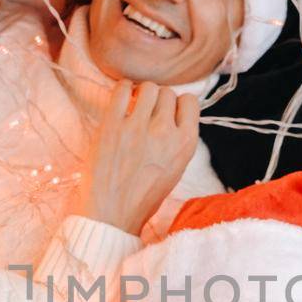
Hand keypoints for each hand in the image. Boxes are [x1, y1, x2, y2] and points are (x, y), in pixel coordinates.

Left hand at [77, 80, 199, 235]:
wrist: (111, 214)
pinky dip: (123, 89)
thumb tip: (173, 111)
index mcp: (185, 144)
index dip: (177, 105)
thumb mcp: (175, 169)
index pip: (189, 101)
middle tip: (147, 114)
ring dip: (141, 93)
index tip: (167, 113)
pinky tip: (121, 101)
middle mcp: (165, 132)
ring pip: (148, 87)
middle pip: (167, 93)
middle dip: (158, 100)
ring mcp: (138, 126)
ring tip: (133, 106)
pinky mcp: (112, 125)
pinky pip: (122, 89)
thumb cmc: (142, 196)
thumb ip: (177, 139)